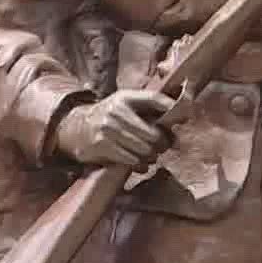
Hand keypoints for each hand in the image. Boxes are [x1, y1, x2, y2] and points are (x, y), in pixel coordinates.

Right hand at [54, 89, 173, 168]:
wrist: (76, 128)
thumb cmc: (109, 116)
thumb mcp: (126, 104)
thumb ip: (150, 107)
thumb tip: (182, 116)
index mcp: (125, 97)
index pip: (154, 99)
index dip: (171, 108)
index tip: (186, 116)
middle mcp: (116, 111)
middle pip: (153, 133)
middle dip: (163, 143)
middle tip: (164, 146)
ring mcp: (108, 130)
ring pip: (144, 149)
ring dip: (152, 156)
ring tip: (152, 155)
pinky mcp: (102, 147)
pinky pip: (131, 160)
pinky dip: (140, 165)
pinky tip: (142, 163)